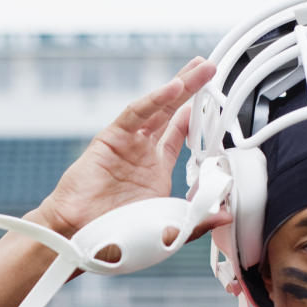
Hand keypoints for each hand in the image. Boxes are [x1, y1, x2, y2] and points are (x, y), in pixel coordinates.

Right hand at [35, 58, 223, 237]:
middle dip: (191, 90)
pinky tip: (174, 87)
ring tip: (200, 67)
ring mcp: (127, 144)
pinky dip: (155, 100)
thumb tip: (227, 214)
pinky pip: (135, 114)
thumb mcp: (168, 231)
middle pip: (171, 113)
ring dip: (180, 86)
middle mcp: (142, 153)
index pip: (179, 136)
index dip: (195, 119)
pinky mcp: (111, 139)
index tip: (215, 102)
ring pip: (158, 107)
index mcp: (156, 172)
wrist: (79, 239)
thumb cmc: (114, 239)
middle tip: (209, 68)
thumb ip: (198, 220)